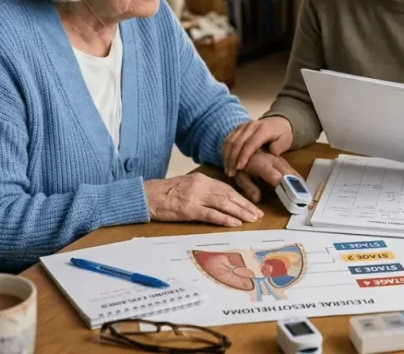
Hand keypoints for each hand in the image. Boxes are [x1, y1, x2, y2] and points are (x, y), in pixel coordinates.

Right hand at [144, 173, 262, 226]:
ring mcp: (195, 197)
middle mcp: (200, 185)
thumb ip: (202, 190)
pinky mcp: (188, 209)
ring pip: (223, 203)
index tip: (252, 205)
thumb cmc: (164, 194)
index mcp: (201, 179)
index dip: (241, 197)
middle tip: (258, 214)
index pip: (226, 188)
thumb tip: (220, 200)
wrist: (145, 196)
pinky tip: (235, 223)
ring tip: (252, 219)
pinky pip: (210, 214)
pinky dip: (224, 218)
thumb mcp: (186, 186)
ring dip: (240, 212)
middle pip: (228, 195)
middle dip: (245, 205)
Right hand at [222, 117, 293, 176]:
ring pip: (230, 141)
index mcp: (263, 129)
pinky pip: (227, 139)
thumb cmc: (282, 135)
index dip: (244, 155)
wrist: (277, 122)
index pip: (251, 143)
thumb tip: (272, 151)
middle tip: (231, 173)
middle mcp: (251, 126)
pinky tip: (225, 162)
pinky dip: (225, 151)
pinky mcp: (237, 128)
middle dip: (233, 159)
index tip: (239, 168)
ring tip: (227, 170)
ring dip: (227, 156)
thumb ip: (280, 146)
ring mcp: (242, 126)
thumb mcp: (286, 140)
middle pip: (238, 142)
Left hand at [231, 151, 301, 203]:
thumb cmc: (242, 165)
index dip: (281, 184)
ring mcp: (280, 161)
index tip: (287, 195)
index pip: (273, 175)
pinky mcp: (284, 162)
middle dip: (295, 186)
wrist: (246, 148)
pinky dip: (299, 180)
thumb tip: (257, 199)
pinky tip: (303, 189)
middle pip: (287, 174)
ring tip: (306, 196)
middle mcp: (273, 161)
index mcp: (260, 164)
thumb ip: (248, 187)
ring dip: (300, 184)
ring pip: (292, 172)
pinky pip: (293, 172)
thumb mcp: (240, 176)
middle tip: (302, 200)